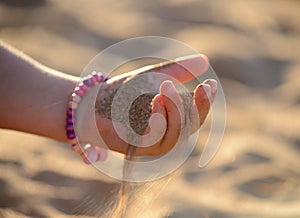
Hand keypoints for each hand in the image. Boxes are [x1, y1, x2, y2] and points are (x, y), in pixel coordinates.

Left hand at [76, 54, 216, 157]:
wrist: (92, 101)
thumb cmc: (123, 92)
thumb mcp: (153, 77)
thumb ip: (177, 71)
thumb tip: (204, 60)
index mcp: (173, 121)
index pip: (196, 115)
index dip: (205, 101)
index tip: (210, 83)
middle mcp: (166, 135)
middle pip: (191, 127)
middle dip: (192, 105)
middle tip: (186, 83)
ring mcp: (152, 144)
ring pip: (176, 134)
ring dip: (175, 111)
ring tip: (164, 89)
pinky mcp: (136, 148)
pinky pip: (155, 140)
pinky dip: (160, 121)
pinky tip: (156, 103)